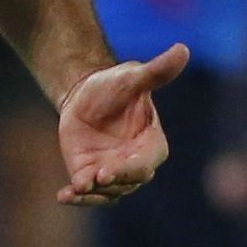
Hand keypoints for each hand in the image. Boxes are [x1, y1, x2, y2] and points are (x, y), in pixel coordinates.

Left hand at [54, 42, 188, 206]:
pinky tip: (62, 196)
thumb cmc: (116, 84)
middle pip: (127, 181)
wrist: (85, 95)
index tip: (107, 171)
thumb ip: (157, 71)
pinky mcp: (92, 176)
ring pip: (107, 193)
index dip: (128, 169)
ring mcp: (114, 174)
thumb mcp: (132, 77)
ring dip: (91, 194)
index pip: (145, 163)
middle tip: (93, 178)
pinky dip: (76, 197)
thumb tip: (183, 49)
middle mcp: (136, 164)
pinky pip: (88, 194)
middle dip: (110, 182)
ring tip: (74, 189)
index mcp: (152, 144)